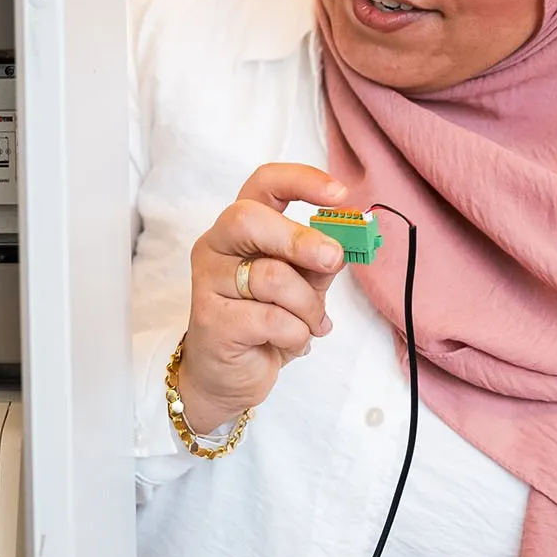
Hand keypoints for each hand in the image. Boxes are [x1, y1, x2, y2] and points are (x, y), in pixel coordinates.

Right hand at [174, 163, 349, 433]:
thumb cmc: (263, 322)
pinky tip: (294, 342)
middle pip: (249, 220)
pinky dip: (297, 334)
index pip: (263, 184)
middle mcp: (215, 246)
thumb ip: (318, 261)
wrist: (226, 376)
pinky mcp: (210, 319)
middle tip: (333, 260)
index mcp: (239, 228)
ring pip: (270, 277)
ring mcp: (207, 282)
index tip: (339, 194)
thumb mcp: (300, 285)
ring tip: (313, 324)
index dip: (301, 180)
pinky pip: (271, 319)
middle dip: (300, 240)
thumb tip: (349, 239)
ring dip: (307, 306)